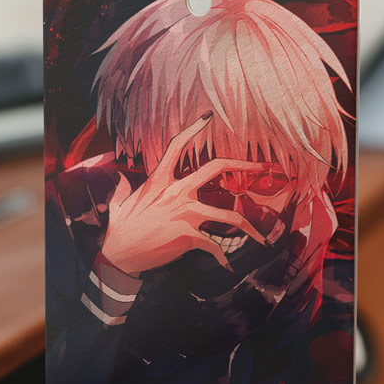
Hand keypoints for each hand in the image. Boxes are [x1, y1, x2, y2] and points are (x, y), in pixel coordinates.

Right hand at [102, 112, 268, 275]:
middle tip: (263, 166)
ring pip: (229, 216)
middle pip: (215, 168)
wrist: (120, 255)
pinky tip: (227, 265)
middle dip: (244, 165)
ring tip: (261, 237)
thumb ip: (123, 187)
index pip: (176, 146)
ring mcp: (185, 214)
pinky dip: (222, 257)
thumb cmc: (119, 228)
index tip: (206, 118)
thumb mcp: (119, 201)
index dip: (192, 129)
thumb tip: (119, 178)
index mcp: (159, 180)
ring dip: (250, 228)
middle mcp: (176, 192)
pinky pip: (215, 246)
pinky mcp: (189, 236)